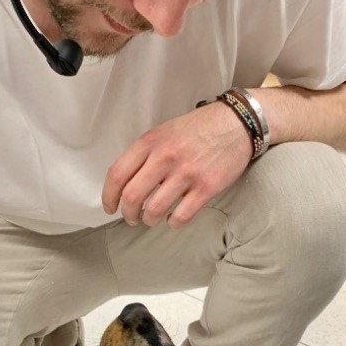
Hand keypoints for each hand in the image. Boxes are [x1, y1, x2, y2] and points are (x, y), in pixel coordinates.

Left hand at [102, 102, 252, 227]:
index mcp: (150, 142)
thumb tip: (126, 183)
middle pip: (132, 196)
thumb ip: (144, 154)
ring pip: (154, 210)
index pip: (117, 174)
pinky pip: (181, 216)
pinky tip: (173, 218)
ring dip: (148, 220)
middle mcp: (165, 157)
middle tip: (131, 218)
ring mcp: (186, 173)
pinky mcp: (206, 187)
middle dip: (127, 214)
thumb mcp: (164, 132)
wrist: (236, 123)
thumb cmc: (198, 129)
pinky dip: (172, 222)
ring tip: (151, 219)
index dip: (109, 196)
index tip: (110, 207)